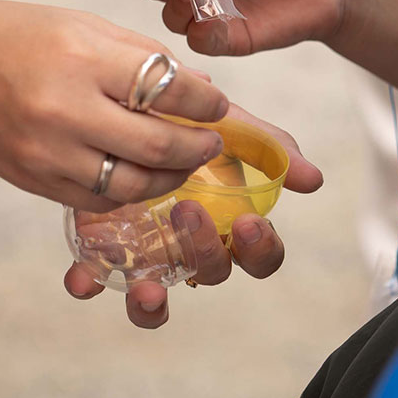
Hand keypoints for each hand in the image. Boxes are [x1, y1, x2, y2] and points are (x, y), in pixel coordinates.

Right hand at [0, 0, 232, 209]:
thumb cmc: (16, 35)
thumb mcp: (84, 25)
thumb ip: (145, 57)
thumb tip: (202, 89)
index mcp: (81, 59)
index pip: (167, 90)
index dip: (206, 103)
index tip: (220, 106)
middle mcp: (63, 111)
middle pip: (157, 145)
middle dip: (199, 147)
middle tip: (213, 142)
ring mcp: (45, 154)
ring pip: (132, 184)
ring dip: (172, 177)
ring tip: (186, 162)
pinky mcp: (33, 182)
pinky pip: (99, 199)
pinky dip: (132, 191)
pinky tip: (146, 174)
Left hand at [63, 103, 321, 327]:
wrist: (127, 99)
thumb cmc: (189, 120)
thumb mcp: (230, 125)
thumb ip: (271, 148)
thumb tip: (315, 179)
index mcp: (231, 221)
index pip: (261, 256)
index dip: (261, 250)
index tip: (250, 222)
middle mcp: (193, 245)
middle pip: (212, 273)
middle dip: (206, 252)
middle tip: (187, 212)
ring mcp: (150, 251)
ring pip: (160, 294)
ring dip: (154, 297)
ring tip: (146, 284)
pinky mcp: (106, 247)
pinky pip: (100, 280)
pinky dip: (92, 284)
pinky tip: (83, 278)